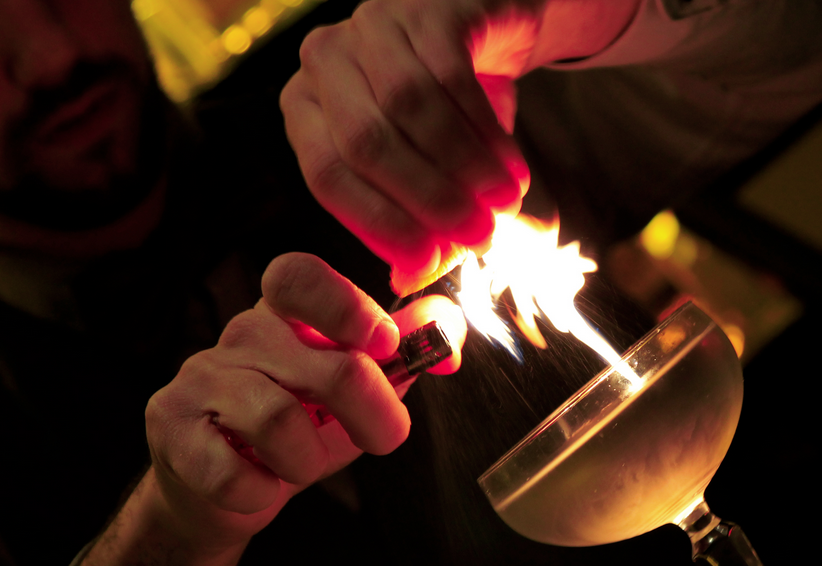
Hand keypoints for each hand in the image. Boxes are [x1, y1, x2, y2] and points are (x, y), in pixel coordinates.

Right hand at [143, 252, 466, 551]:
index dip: (350, 308)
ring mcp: (199, 378)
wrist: (221, 494)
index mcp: (285, 315)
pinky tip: (257, 486)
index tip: (384, 347)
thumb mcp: (356, 392)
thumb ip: (402, 354)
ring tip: (297, 465)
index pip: (300, 277)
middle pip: (330, 367)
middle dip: (375, 415)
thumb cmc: (296, 433)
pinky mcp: (169, 425)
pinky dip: (260, 492)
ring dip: (307, 462)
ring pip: (280, 422)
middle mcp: (240, 336)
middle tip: (383, 438)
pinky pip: (232, 472)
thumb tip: (447, 328)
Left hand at [281, 0, 540, 295]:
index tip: (430, 264)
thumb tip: (409, 282)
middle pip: (366, 143)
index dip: (379, 225)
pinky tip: (514, 169)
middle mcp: (325, 62)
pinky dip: (487, 134)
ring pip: (410, 109)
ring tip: (505, 206)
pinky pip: (454, 77)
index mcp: (307, 110)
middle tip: (480, 238)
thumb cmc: (449, 110)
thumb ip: (418, 224)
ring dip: (465, 168)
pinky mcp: (424, 7)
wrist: (489, 27)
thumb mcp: (427, 170)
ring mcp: (371, 26)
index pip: (327, 175)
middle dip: (427, 200)